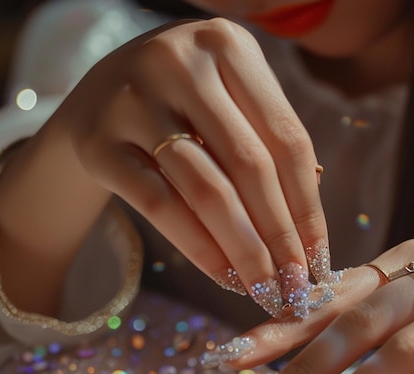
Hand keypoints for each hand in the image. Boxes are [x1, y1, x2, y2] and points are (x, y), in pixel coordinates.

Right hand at [58, 18, 327, 313]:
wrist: (94, 100)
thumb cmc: (181, 107)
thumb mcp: (228, 104)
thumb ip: (269, 149)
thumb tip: (309, 235)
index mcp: (227, 44)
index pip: (287, 139)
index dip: (308, 206)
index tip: (319, 257)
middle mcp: (180, 62)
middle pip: (250, 167)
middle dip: (279, 237)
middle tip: (294, 286)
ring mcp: (133, 99)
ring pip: (207, 190)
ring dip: (244, 250)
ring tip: (264, 289)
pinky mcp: (99, 142)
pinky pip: (160, 206)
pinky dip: (199, 248)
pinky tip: (223, 277)